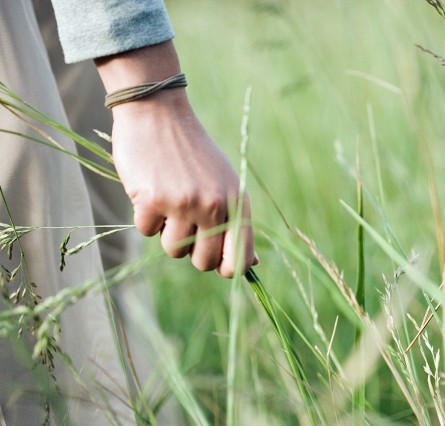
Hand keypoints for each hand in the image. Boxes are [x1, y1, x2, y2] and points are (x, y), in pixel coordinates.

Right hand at [110, 88, 255, 275]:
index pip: (238, 258)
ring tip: (168, 203)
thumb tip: (252, 262)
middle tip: (185, 227)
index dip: (225, 268)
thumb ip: (236, 223)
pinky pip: (146, 231)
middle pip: (204, 262)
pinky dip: (145, 217)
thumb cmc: (192, 153)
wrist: (158, 113)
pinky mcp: (152, 199)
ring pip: (173, 250)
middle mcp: (214, 204)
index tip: (215, 263)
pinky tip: (149, 190)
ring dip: (166, 233)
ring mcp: (183, 202)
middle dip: (192, 253)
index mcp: (236, 201)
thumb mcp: (224, 183)